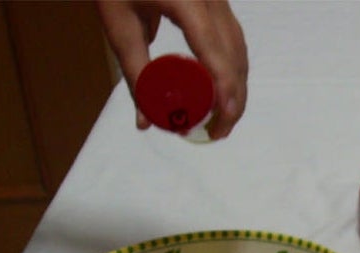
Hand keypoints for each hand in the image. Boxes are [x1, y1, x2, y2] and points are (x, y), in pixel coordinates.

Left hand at [96, 0, 248, 139]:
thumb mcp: (120, 27)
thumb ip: (136, 74)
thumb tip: (146, 122)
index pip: (212, 46)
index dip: (223, 84)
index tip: (222, 116)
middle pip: (234, 53)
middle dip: (233, 97)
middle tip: (219, 132)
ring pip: (239, 49)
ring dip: (237, 87)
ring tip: (223, 120)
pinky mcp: (219, 4)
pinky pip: (234, 41)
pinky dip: (234, 71)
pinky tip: (226, 93)